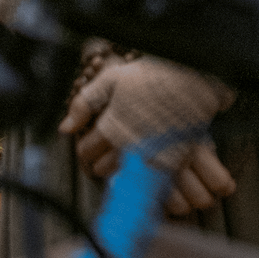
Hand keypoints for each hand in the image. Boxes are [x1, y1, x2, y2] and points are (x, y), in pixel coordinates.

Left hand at [58, 58, 237, 215]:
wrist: (192, 77)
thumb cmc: (153, 75)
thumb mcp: (113, 79)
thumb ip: (85, 102)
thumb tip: (65, 127)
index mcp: (111, 126)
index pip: (86, 152)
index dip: (86, 147)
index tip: (91, 143)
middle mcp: (127, 145)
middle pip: (101, 169)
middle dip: (100, 160)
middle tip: (107, 150)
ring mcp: (149, 156)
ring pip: (123, 178)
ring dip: (120, 170)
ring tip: (125, 157)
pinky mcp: (171, 163)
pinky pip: (148, 183)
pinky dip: (143, 178)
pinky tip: (143, 167)